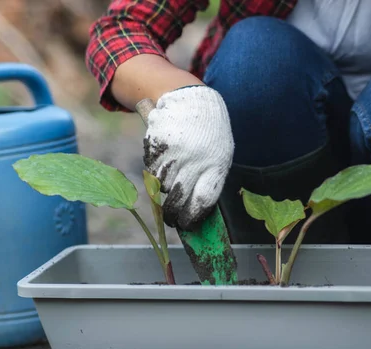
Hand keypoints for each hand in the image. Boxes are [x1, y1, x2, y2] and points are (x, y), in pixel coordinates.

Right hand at [138, 85, 233, 229]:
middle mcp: (196, 158)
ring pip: (162, 184)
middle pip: (179, 197)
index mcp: (217, 164)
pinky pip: (151, 167)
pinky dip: (155, 168)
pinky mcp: (158, 142)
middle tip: (170, 220)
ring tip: (172, 177)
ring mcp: (175, 150)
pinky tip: (165, 157)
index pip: (202, 200)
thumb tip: (192, 212)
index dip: (192, 217)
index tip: (185, 225)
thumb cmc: (209, 136)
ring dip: (164, 187)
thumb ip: (209, 180)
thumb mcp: (219, 155)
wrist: (193, 100)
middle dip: (172, 214)